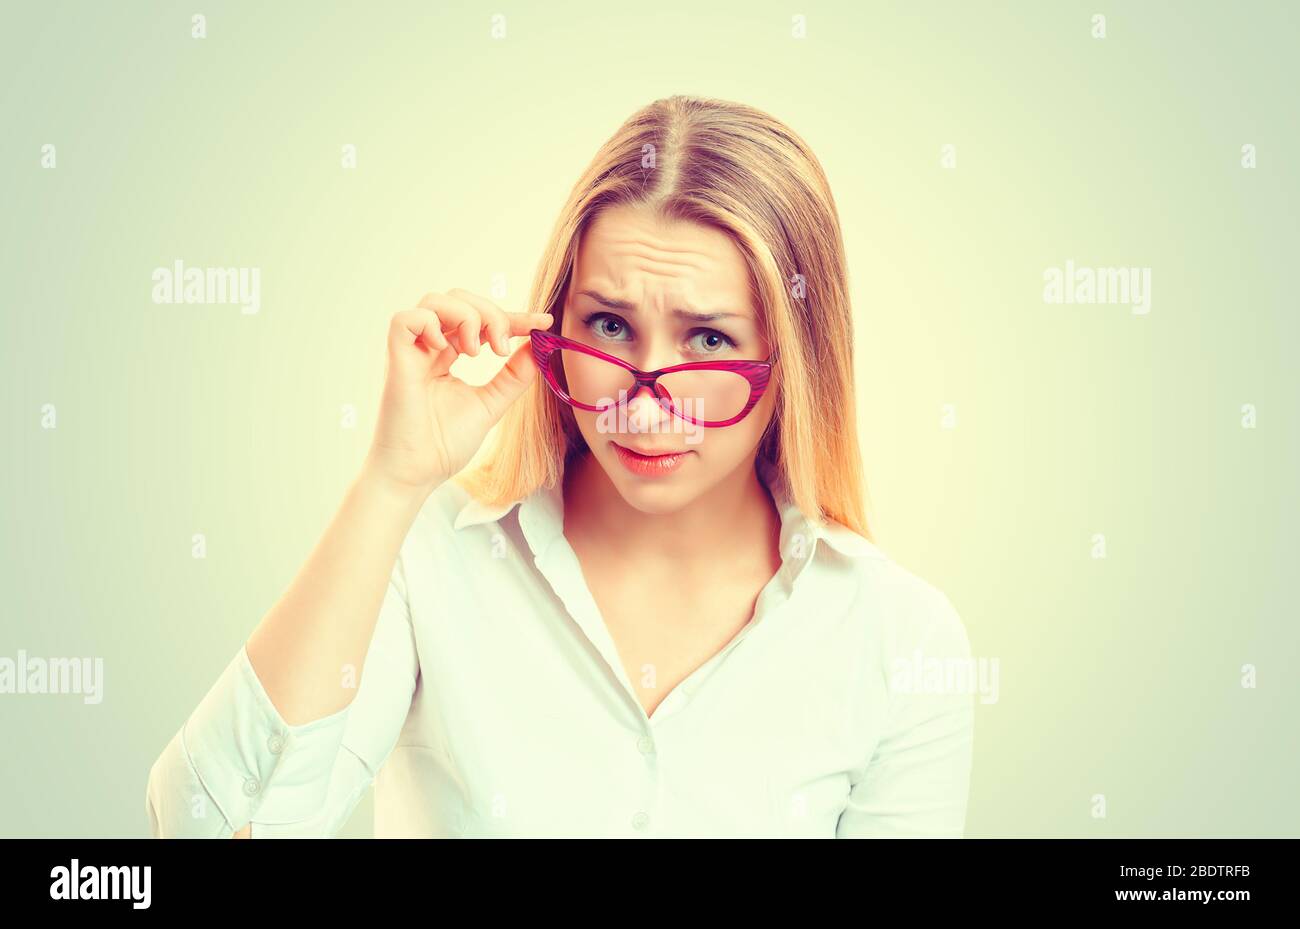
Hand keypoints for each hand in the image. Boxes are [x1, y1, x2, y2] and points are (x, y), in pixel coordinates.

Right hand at [365, 289, 552, 493]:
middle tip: (503, 348)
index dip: (514, 316)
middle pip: (458, 299)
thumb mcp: (491, 404)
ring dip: (466, 317)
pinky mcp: (395, 360)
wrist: (418, 473)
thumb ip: (514, 376)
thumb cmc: (445, 444)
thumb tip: (538, 347)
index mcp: (448, 355)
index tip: (544, 320)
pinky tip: (449, 351)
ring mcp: (411, 352)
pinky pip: (406, 319)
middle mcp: (428, 348)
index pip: (482, 321)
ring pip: (434, 300)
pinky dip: (432, 324)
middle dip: (491, 314)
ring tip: (479, 353)